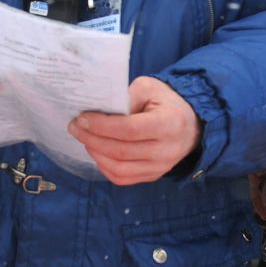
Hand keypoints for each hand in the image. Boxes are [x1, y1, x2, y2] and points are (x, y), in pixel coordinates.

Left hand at [69, 76, 201, 185]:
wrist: (190, 124)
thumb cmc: (166, 102)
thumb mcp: (149, 88)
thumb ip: (125, 97)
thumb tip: (98, 110)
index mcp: (169, 123)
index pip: (129, 129)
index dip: (101, 125)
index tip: (82, 118)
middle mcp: (166, 150)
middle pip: (120, 151)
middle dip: (91, 138)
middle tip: (75, 126)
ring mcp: (160, 167)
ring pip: (119, 169)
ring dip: (96, 153)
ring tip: (84, 138)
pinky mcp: (153, 176)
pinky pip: (123, 178)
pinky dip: (104, 167)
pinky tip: (97, 151)